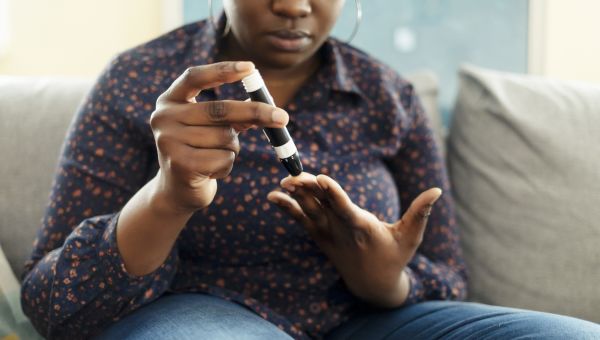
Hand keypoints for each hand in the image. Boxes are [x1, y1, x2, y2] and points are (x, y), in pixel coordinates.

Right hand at [149, 61, 289, 213]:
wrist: (177, 190)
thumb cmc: (201, 152)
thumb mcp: (215, 127)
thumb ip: (236, 115)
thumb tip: (269, 107)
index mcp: (170, 100)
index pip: (195, 77)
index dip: (222, 70)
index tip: (250, 68)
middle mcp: (163, 117)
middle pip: (218, 109)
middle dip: (254, 113)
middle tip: (283, 117)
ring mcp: (168, 141)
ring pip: (225, 137)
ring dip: (233, 149)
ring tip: (215, 157)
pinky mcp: (180, 165)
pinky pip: (223, 159)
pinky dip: (226, 166)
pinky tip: (210, 172)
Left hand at [267, 173, 441, 307]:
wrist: (372, 285)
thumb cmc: (395, 256)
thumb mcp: (411, 236)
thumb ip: (420, 212)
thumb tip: (437, 190)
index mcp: (363, 228)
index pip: (345, 208)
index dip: (333, 194)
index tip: (322, 179)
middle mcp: (341, 231)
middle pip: (322, 206)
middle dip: (308, 190)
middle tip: (294, 175)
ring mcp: (328, 234)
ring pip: (309, 211)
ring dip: (296, 196)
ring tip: (283, 181)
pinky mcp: (320, 237)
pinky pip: (300, 220)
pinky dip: (287, 208)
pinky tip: (272, 196)